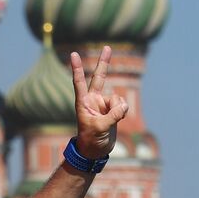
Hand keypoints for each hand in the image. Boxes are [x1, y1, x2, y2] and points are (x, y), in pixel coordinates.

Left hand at [69, 46, 126, 160]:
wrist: (96, 150)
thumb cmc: (91, 140)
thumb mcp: (100, 128)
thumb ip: (113, 116)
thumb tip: (124, 106)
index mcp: (83, 102)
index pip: (79, 82)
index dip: (77, 68)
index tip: (74, 54)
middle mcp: (94, 100)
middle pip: (100, 77)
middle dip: (104, 62)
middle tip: (107, 47)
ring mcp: (104, 103)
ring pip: (118, 99)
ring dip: (118, 110)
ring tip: (111, 122)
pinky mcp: (113, 109)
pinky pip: (123, 105)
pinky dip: (123, 112)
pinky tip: (117, 120)